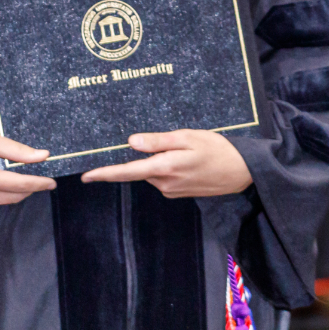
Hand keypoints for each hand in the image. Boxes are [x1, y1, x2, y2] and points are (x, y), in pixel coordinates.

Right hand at [0, 131, 56, 215]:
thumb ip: (18, 150)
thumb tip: (43, 156)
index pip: (20, 184)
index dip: (38, 183)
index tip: (52, 182)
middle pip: (15, 196)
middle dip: (30, 187)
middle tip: (41, 179)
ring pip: (5, 202)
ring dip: (15, 191)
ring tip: (14, 177)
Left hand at [80, 130, 252, 197]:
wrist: (243, 172)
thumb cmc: (218, 149)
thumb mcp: (188, 137)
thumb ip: (158, 141)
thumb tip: (131, 142)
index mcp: (164, 168)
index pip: (126, 172)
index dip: (104, 173)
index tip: (85, 176)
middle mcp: (164, 183)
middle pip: (139, 169)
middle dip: (139, 156)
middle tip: (155, 141)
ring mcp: (172, 190)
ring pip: (152, 172)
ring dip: (156, 160)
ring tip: (180, 147)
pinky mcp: (179, 192)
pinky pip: (163, 176)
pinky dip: (165, 166)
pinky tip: (184, 157)